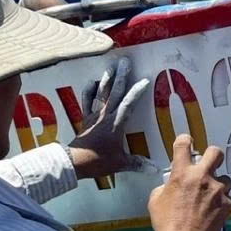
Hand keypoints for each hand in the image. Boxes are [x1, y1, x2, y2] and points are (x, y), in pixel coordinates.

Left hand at [68, 57, 152, 178]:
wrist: (74, 162)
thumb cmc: (98, 161)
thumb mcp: (120, 163)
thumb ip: (137, 163)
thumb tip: (155, 169)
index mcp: (116, 124)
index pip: (129, 104)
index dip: (136, 91)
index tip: (144, 80)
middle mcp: (106, 116)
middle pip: (115, 93)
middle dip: (121, 77)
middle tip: (125, 62)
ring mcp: (94, 116)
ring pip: (101, 94)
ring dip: (106, 80)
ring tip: (111, 66)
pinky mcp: (85, 119)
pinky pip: (87, 101)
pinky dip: (89, 91)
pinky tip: (92, 82)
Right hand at [148, 135, 230, 230]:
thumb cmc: (165, 223)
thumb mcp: (156, 199)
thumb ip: (167, 184)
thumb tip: (173, 181)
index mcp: (182, 173)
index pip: (183, 144)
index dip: (185, 140)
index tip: (186, 143)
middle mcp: (202, 177)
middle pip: (215, 152)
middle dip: (212, 156)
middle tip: (208, 165)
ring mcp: (217, 190)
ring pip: (225, 178)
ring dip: (219, 184)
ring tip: (210, 196)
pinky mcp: (227, 204)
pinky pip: (228, 197)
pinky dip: (222, 202)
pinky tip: (214, 211)